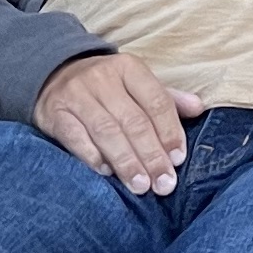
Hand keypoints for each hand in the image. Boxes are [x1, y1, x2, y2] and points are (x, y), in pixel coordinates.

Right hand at [35, 47, 204, 193]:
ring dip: (126, 161)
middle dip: (151, 155)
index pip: (156, 100)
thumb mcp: (136, 84)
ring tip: (140, 185)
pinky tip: (106, 173)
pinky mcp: (55, 113)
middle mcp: (102, 78)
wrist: (52, 75)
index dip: (169, 132)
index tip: (178, 160)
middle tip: (163, 183)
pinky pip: (75, 137)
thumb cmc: (106, 87)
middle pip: (133, 120)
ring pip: (106, 131)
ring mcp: (76, 95)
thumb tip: (199, 108)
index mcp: (129, 68)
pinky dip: (92, 156)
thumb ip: (167, 99)